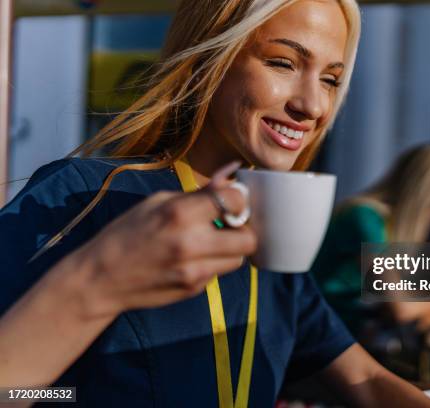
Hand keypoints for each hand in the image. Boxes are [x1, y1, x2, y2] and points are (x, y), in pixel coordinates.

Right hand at [68, 161, 256, 317]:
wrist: (100, 278)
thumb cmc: (127, 232)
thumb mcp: (158, 202)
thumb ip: (199, 193)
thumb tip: (232, 175)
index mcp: (179, 213)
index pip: (234, 201)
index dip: (238, 199)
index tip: (231, 200)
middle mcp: (191, 243)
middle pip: (249, 239)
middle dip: (243, 230)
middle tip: (229, 225)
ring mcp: (194, 271)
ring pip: (239, 259)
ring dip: (231, 249)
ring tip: (211, 242)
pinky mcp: (194, 289)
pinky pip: (219, 273)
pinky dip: (213, 263)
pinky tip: (193, 259)